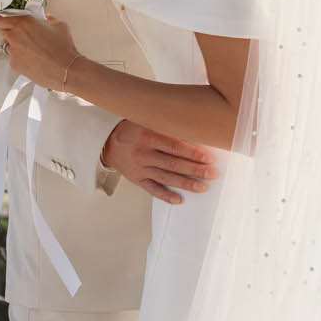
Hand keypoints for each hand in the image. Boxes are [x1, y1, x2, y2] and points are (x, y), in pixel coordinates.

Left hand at [0, 8, 79, 87]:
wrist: (66, 70)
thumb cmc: (63, 49)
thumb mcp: (59, 26)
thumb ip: (48, 19)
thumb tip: (46, 19)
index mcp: (23, 23)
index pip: (0, 18)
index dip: (3, 19)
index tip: (8, 20)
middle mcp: (14, 36)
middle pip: (1, 30)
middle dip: (9, 30)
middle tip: (21, 33)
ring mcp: (13, 51)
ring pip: (9, 45)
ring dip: (16, 45)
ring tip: (32, 50)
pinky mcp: (15, 64)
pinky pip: (14, 58)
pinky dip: (21, 58)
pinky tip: (34, 59)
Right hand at [102, 119, 218, 205]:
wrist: (107, 143)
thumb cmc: (133, 129)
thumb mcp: (146, 121)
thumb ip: (166, 126)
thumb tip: (194, 132)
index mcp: (147, 137)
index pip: (174, 146)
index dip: (192, 153)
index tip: (208, 158)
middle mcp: (143, 154)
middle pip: (174, 164)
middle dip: (195, 170)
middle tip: (213, 174)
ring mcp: (140, 168)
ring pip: (166, 178)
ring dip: (186, 184)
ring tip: (204, 187)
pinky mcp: (136, 179)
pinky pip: (152, 189)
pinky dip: (165, 195)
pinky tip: (179, 200)